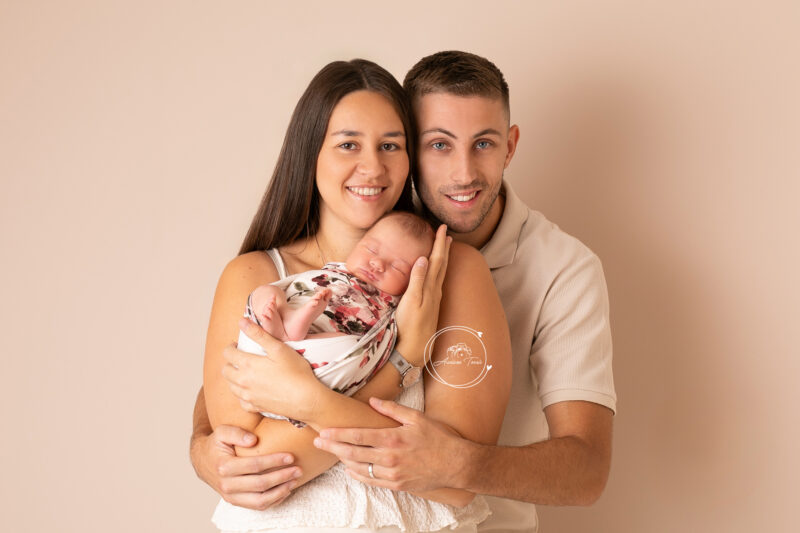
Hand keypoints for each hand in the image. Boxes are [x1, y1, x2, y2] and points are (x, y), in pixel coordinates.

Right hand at [190, 424, 301, 509]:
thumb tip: (253, 440)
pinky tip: (286, 490)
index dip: (274, 461)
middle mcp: (226, 485)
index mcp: (224, 466)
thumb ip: (236, 433)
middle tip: (298, 469)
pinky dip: (274, 500)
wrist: (202, 461)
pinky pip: (257, 506)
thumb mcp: (221, 432)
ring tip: (295, 481)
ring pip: (260, 500)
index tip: (290, 456)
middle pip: (260, 484)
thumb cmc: (216, 444)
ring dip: (280, 492)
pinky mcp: (236, 502)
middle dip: (282, 477)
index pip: (254, 466)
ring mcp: (231, 496)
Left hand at [222, 319, 325, 420]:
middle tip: (241, 357)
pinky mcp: (256, 407)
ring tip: (245, 372)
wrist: (306, 399)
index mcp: (248, 365)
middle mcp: (243, 382)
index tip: (238, 345)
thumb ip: (258, 334)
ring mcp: (249, 396)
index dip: (231, 347)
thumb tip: (242, 321)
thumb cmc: (296, 372)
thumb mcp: (278, 348)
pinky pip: (241, 402)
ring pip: (231, 386)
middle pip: (226, 371)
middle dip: (230, 362)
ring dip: (234, 378)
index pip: (228, 353)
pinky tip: (250, 391)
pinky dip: (242, 395)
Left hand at [313, 397, 471, 490]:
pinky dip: (358, 474)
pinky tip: (351, 468)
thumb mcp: (417, 418)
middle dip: (333, 448)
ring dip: (344, 460)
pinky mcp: (397, 485)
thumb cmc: (439, 438)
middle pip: (353, 453)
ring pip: (359, 469)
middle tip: (318, 443)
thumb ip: (393, 410)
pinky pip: (371, 481)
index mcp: (393, 439)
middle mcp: (389, 458)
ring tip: (334, 452)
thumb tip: (373, 401)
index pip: (358, 437)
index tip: (323, 433)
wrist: (457, 464)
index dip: (338, 435)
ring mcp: (392, 474)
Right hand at [394, 224, 451, 365]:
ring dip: (443, 259)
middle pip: (442, 265)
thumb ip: (418, 279)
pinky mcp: (430, 306)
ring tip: (445, 249)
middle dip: (444, 248)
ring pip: (441, 273)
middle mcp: (435, 291)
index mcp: (431, 287)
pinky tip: (436, 273)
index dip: (439, 243)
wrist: (414, 349)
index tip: (442, 228)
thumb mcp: (411, 300)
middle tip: (447, 234)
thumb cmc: (409, 325)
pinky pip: (437, 281)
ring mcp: (434, 299)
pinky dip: (438, 271)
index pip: (437, 260)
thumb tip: (425, 257)